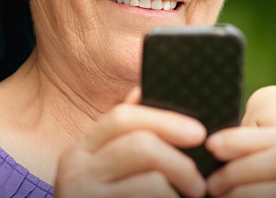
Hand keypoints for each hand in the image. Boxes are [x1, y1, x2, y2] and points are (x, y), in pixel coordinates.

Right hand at [55, 88, 207, 197]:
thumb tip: (146, 89)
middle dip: (181, 161)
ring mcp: (84, 195)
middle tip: (200, 185)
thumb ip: (123, 138)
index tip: (199, 132)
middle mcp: (75, 168)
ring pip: (152, 181)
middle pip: (140, 144)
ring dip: (181, 191)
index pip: (123, 117)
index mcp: (82, 150)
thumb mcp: (106, 172)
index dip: (165, 119)